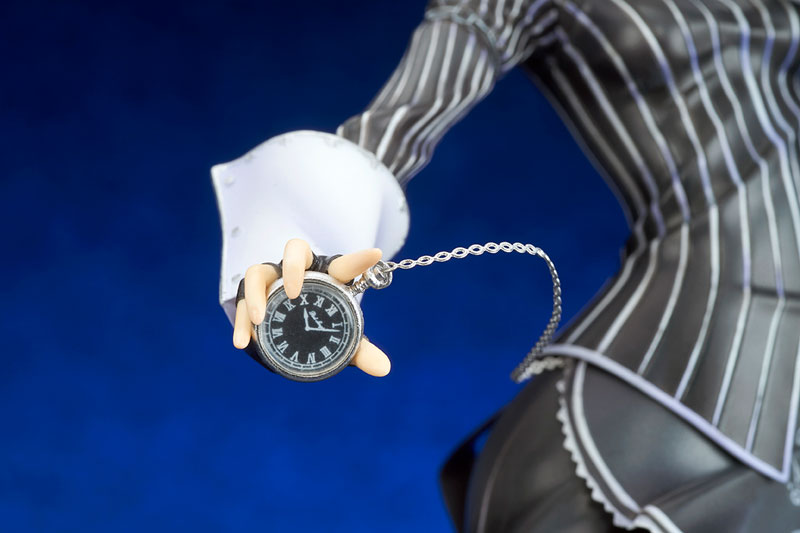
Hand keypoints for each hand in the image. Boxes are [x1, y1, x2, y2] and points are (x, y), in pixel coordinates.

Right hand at [232, 238, 391, 376]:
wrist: (291, 329)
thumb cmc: (322, 324)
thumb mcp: (341, 338)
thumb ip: (361, 351)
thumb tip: (383, 369)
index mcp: (329, 277)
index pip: (344, 265)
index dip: (358, 260)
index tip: (375, 254)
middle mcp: (300, 271)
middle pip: (295, 250)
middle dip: (292, 267)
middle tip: (291, 294)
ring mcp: (272, 280)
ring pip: (258, 272)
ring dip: (255, 295)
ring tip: (258, 321)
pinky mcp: (251, 295)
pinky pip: (239, 302)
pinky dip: (239, 323)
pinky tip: (242, 342)